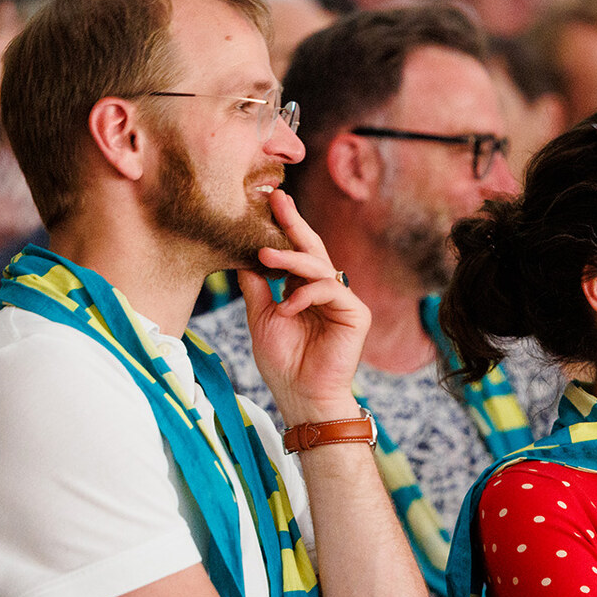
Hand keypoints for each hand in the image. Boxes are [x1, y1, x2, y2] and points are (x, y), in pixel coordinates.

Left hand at [238, 190, 368, 420]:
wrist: (302, 397)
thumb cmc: (283, 364)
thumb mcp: (261, 318)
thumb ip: (257, 286)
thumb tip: (240, 254)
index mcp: (305, 290)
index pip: (296, 253)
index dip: (283, 228)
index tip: (265, 202)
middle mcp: (326, 291)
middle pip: (312, 249)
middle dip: (293, 223)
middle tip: (276, 199)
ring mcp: (343, 300)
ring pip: (319, 266)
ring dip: (291, 257)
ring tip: (264, 254)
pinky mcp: (356, 313)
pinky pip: (331, 290)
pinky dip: (306, 294)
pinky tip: (288, 306)